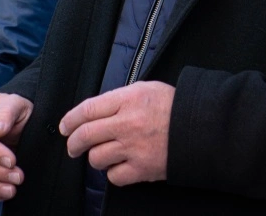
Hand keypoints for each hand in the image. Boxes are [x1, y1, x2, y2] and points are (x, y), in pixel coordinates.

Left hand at [58, 81, 173, 186]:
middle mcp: (127, 123)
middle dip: (73, 142)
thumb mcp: (145, 89)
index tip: (65, 127)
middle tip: (72, 146)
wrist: (200, 128)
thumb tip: (95, 111)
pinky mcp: (142, 169)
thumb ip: (119, 98)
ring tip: (102, 154)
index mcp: (128, 99)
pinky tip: (120, 165)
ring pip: (96, 158)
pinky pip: (114, 176)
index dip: (70, 119)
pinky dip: (113, 173)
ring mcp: (134, 148)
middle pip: (86, 135)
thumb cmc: (172, 106)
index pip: (87, 110)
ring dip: (95, 157)